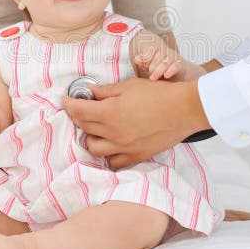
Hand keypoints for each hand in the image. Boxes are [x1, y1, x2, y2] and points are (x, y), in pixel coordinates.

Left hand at [62, 78, 210, 168]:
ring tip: (96, 129)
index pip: (79, 111)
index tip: (65, 101)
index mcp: (110, 112)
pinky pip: (114, 162)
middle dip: (78, 118)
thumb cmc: (158, 94)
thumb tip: (90, 92)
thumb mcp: (129, 86)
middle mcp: (114, 133)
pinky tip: (111, 145)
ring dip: (90, 138)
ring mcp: (124, 147)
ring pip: (94, 148)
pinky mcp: (136, 156)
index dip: (68, 104)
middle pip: (84, 129)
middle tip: (81, 110)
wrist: (184, 110)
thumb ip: (106, 91)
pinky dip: (109, 155)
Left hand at [134, 47, 205, 81]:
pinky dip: (171, 70)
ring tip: (152, 77)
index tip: (137, 60)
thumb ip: (143, 62)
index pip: (150, 50)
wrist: (179, 73)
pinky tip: (166, 75)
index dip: (145, 56)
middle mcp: (165, 52)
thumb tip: (136, 58)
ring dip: (159, 69)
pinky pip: (176, 66)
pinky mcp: (179, 64)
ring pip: (166, 62)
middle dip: (152, 64)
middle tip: (147, 73)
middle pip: (158, 56)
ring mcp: (173, 58)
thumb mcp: (150, 66)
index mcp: (157, 50)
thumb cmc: (161, 70)